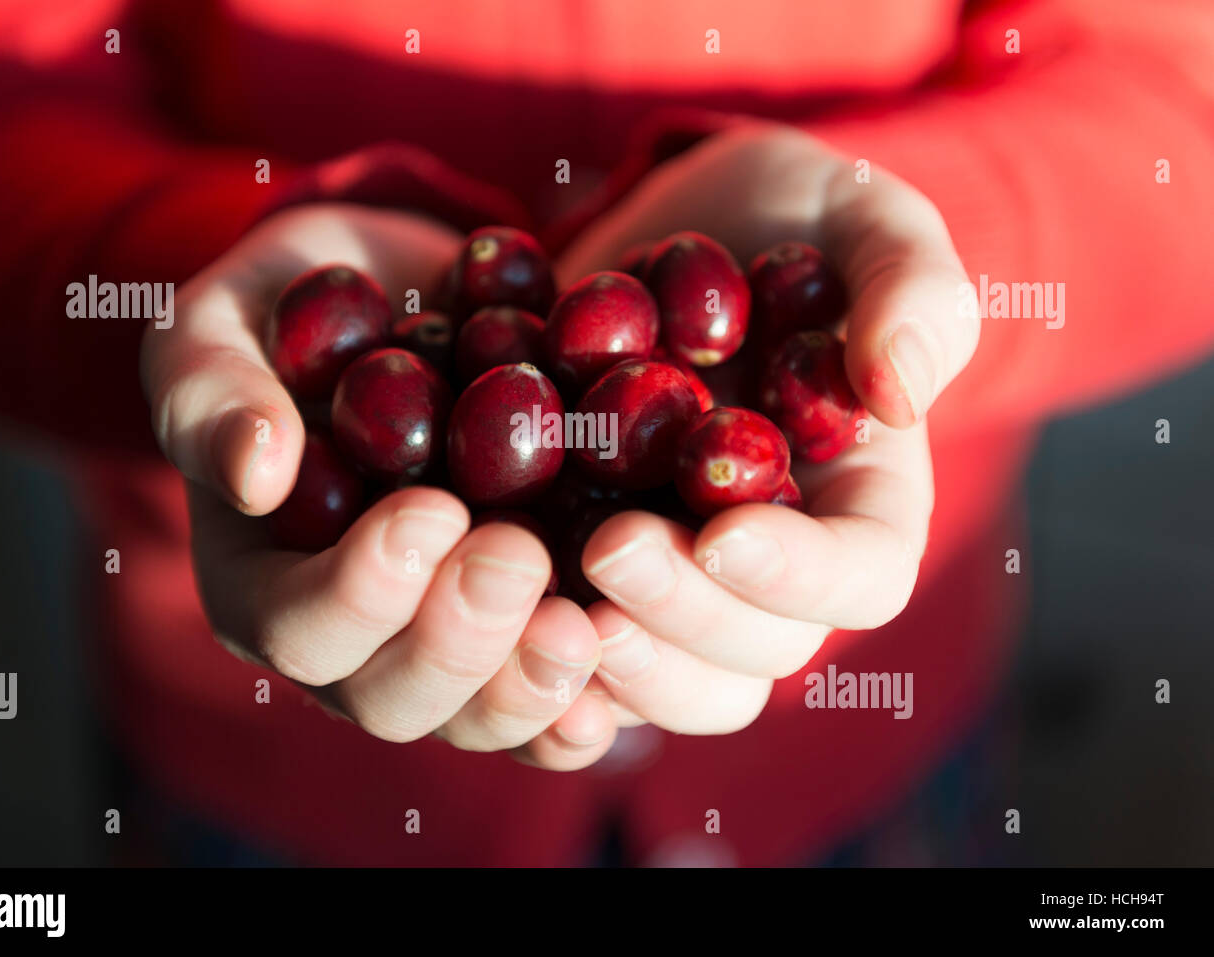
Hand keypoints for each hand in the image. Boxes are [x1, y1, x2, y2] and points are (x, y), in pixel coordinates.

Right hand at [140, 204, 617, 769]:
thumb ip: (211, 391)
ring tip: (584, 626)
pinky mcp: (518, 631)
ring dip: (530, 685)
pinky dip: (587, 699)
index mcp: (261, 583)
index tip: (433, 511)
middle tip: (517, 554)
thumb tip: (253, 474)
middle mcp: (350, 643)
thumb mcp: (225, 323)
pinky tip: (626, 657)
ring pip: (476, 718)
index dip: (363, 591)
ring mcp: (440, 646)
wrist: (409, 305)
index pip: (295, 627)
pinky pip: (548, 703)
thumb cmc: (294, 311)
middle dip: (457, 641)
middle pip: (390, 698)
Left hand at [557, 123, 978, 734]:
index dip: (800, 577)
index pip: (862, 576)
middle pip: (758, 651)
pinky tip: (481, 602)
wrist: (677, 226)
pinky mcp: (592, 555)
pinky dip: (534, 647)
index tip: (725, 531)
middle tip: (610, 549)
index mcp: (860, 498)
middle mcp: (773, 560)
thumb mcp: (866, 217)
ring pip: (668, 675)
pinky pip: (575, 640)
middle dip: (684, 618)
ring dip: (614, 662)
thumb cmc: (794, 217)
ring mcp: (680, 570)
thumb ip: (911, 289)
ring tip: (546, 601)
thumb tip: (902, 392)